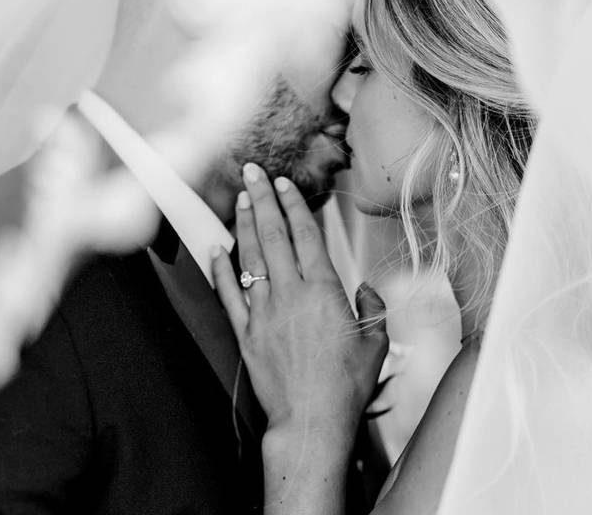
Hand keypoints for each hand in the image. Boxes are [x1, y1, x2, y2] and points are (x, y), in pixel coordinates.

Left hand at [211, 163, 388, 447]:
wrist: (311, 420)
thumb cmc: (346, 386)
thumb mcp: (374, 343)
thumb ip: (371, 308)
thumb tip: (365, 291)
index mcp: (324, 291)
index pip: (305, 236)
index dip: (294, 205)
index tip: (284, 184)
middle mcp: (291, 295)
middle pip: (273, 237)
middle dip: (262, 200)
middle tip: (252, 172)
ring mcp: (264, 313)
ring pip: (250, 259)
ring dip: (244, 225)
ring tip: (238, 198)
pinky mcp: (246, 334)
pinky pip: (228, 295)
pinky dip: (221, 271)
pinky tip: (217, 250)